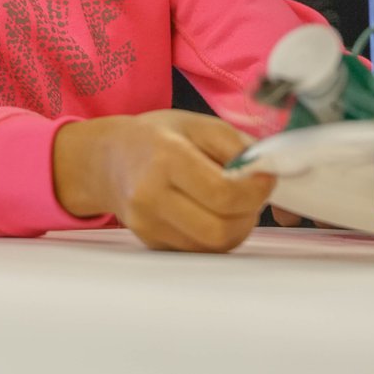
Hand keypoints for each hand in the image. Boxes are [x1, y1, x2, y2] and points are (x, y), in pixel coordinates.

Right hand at [52, 110, 275, 252]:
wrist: (106, 159)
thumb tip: (266, 169)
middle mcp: (152, 197)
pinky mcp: (153, 243)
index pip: (222, 193)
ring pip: (213, 246)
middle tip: (254, 193)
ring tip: (234, 202)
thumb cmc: (154, 136)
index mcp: (165, 158)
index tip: (266, 178)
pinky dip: (217, 235)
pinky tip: (214, 212)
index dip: (256, 191)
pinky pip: (199, 250)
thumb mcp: (195, 122)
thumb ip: (234, 144)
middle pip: (220, 230)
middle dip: (250, 214)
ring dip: (237, 227)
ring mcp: (149, 225)